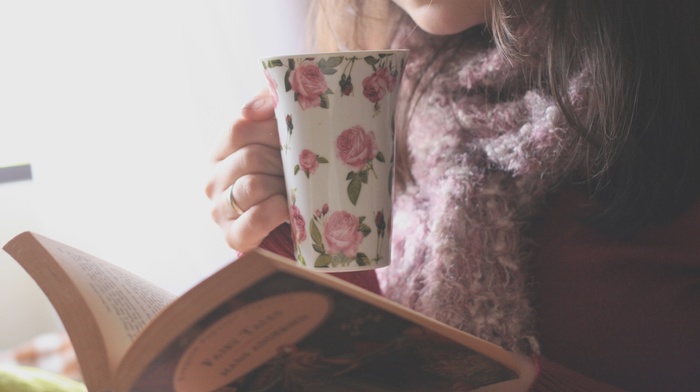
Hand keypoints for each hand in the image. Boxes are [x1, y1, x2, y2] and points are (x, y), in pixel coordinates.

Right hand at [205, 91, 287, 252]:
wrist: (291, 221)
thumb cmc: (285, 172)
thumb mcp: (279, 135)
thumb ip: (271, 105)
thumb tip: (255, 108)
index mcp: (220, 150)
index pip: (240, 127)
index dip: (272, 129)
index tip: (294, 135)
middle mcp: (212, 179)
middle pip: (251, 157)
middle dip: (282, 161)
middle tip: (298, 167)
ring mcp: (219, 210)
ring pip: (253, 185)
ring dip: (282, 186)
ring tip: (293, 188)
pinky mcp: (233, 236)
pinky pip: (257, 217)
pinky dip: (278, 211)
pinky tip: (288, 208)